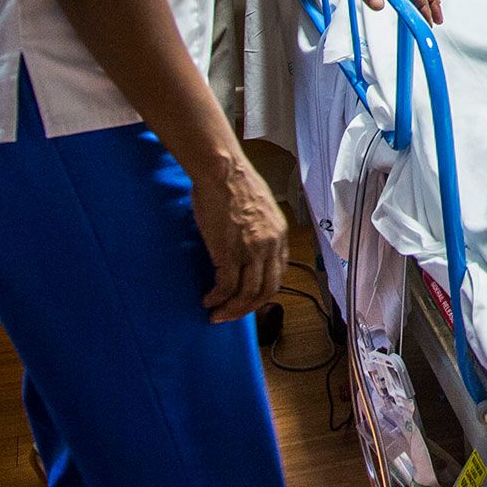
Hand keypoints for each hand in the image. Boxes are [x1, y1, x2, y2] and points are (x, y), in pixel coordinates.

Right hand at [189, 149, 287, 322]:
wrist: (222, 171)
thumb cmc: (234, 182)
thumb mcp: (259, 207)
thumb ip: (258, 228)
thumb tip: (246, 241)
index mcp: (279, 235)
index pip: (278, 274)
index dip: (262, 290)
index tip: (248, 298)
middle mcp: (270, 246)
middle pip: (266, 290)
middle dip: (248, 308)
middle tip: (231, 315)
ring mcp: (251, 251)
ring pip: (247, 294)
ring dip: (231, 309)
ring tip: (216, 314)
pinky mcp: (230, 252)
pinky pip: (226, 286)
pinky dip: (217, 298)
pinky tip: (208, 300)